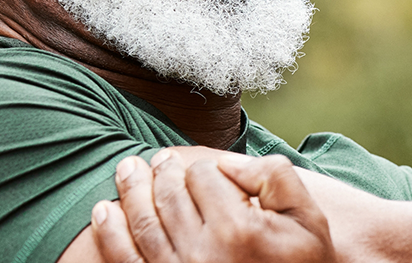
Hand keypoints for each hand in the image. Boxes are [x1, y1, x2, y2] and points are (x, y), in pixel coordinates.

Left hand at [90, 150, 335, 262]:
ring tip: (127, 169)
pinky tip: (103, 211)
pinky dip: (110, 233)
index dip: (206, 166)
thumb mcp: (307, 216)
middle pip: (169, 194)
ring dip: (131, 190)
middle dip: (162, 170)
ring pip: (143, 221)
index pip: (203, 176)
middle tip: (158, 159)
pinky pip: (126, 258)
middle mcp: (203, 252)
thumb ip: (275, 177)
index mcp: (238, 229)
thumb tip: (227, 163)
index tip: (212, 172)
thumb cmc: (303, 261)